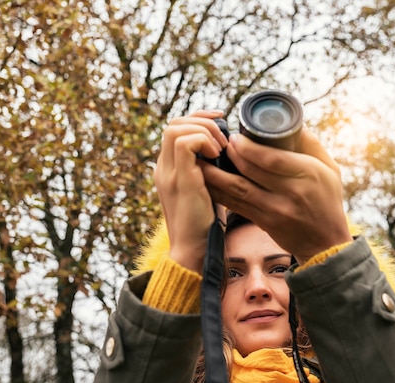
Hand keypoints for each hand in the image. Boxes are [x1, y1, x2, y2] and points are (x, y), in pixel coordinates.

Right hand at [154, 110, 227, 272]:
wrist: (193, 250)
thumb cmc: (204, 224)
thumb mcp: (205, 191)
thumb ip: (208, 172)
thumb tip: (230, 153)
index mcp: (168, 168)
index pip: (175, 128)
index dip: (198, 119)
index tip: (221, 122)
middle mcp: (164, 168)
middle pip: (173, 123)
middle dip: (202, 120)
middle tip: (224, 134)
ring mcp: (169, 173)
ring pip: (176, 128)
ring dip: (204, 131)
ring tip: (221, 148)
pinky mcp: (180, 180)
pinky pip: (185, 143)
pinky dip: (203, 142)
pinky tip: (217, 156)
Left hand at [202, 126, 351, 263]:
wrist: (326, 243)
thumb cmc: (328, 200)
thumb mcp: (329, 168)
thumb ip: (310, 144)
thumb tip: (289, 121)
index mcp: (307, 174)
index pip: (271, 158)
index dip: (248, 147)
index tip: (236, 137)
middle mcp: (290, 193)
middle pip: (250, 171)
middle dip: (230, 154)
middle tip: (218, 143)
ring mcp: (274, 210)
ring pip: (237, 189)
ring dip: (216, 174)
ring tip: (202, 160)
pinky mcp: (263, 223)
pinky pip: (235, 205)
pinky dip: (219, 192)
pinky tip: (206, 182)